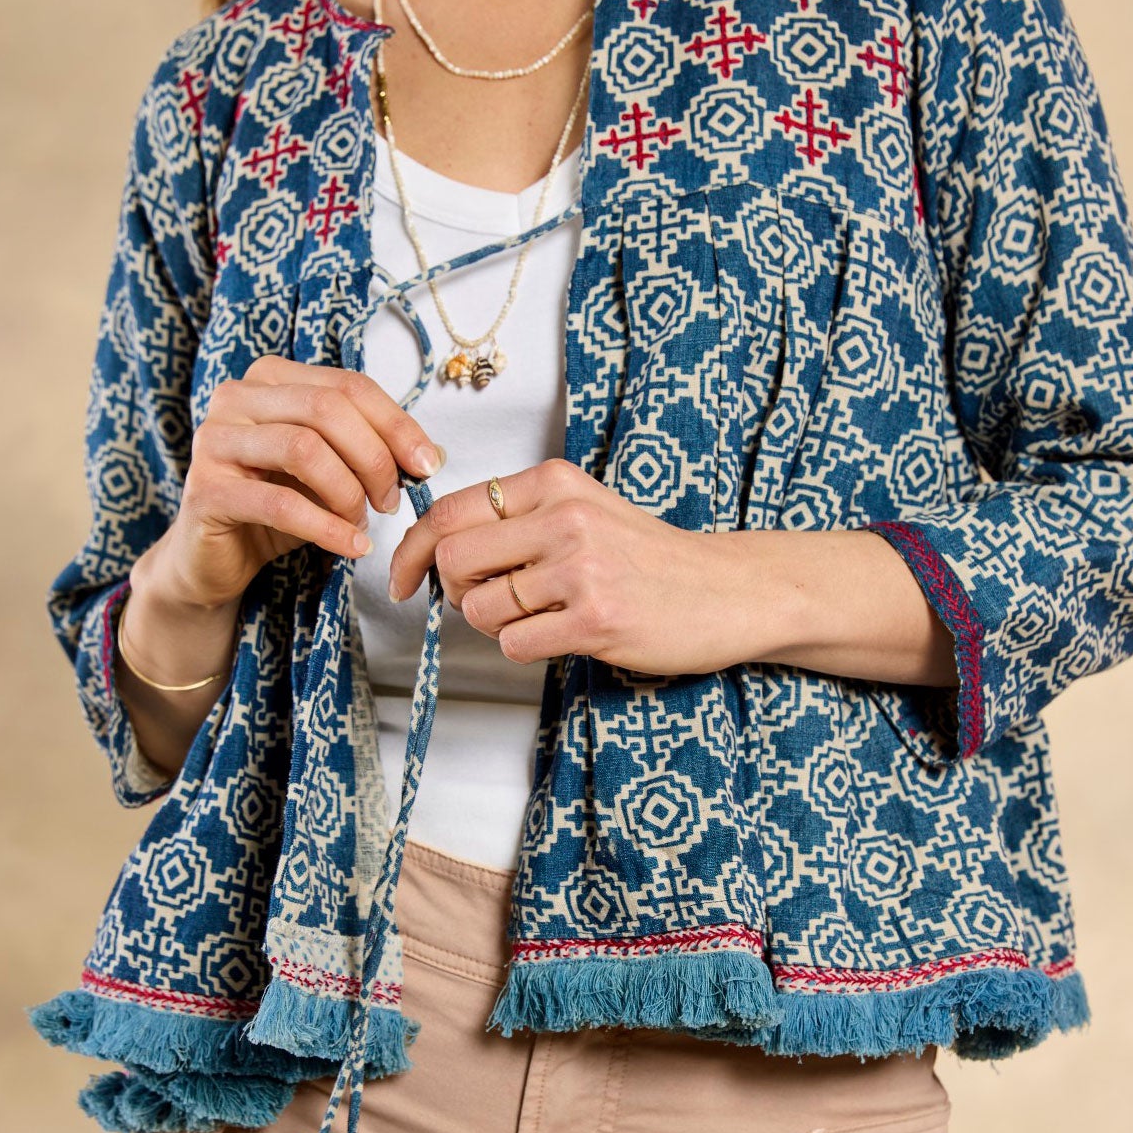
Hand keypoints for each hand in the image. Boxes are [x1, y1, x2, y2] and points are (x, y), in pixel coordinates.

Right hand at [135, 356, 445, 616]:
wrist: (216, 558)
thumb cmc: (276, 508)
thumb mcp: (331, 472)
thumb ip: (373, 453)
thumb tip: (436, 454)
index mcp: (271, 378)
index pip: (348, 385)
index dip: (396, 424)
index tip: (427, 465)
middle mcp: (236, 396)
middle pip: (327, 409)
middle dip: (373, 458)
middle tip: (392, 501)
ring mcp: (215, 440)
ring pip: (303, 448)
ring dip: (348, 492)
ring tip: (364, 523)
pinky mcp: (205, 490)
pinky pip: (281, 504)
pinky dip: (327, 528)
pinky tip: (353, 546)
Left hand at [386, 458, 747, 674]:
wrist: (730, 589)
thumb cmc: (651, 558)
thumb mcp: (584, 511)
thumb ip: (518, 521)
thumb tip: (436, 552)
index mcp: (554, 483)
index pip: (450, 510)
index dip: (412, 550)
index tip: (401, 577)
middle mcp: (565, 518)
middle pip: (453, 560)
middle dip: (454, 593)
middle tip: (487, 603)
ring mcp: (581, 569)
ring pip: (481, 608)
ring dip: (496, 625)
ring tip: (540, 619)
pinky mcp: (596, 619)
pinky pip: (517, 643)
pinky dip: (527, 649)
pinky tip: (563, 636)